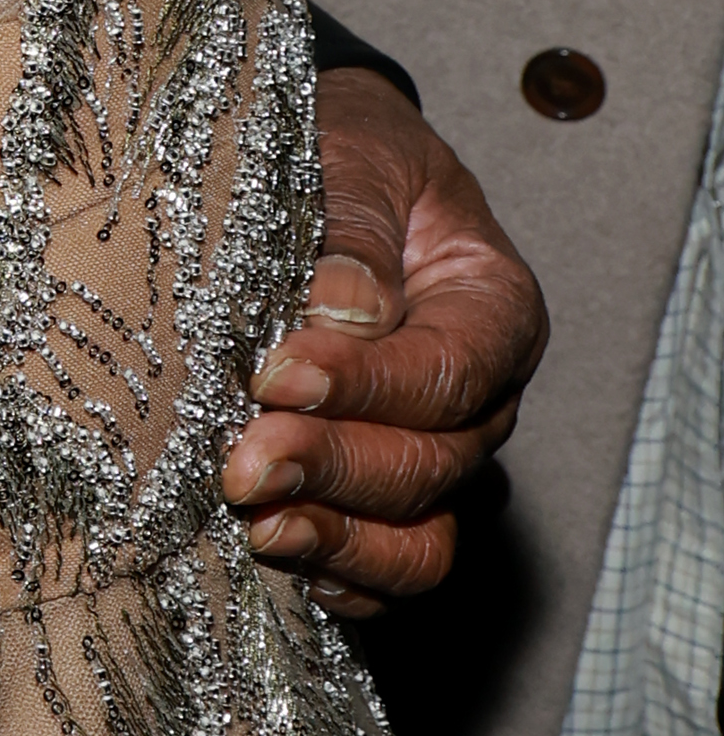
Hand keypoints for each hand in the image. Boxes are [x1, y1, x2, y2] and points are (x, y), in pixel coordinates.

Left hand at [221, 70, 546, 615]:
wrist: (323, 175)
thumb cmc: (344, 155)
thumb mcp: (354, 156)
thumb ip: (353, 225)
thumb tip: (345, 306)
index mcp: (493, 310)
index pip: (449, 372)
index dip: (366, 385)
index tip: (275, 374)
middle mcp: (479, 400)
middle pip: (432, 465)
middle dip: (333, 468)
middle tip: (242, 463)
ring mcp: (437, 458)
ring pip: (420, 540)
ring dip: (337, 542)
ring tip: (257, 527)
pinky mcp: (384, 499)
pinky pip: (388, 572)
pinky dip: (341, 580)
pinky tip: (278, 566)